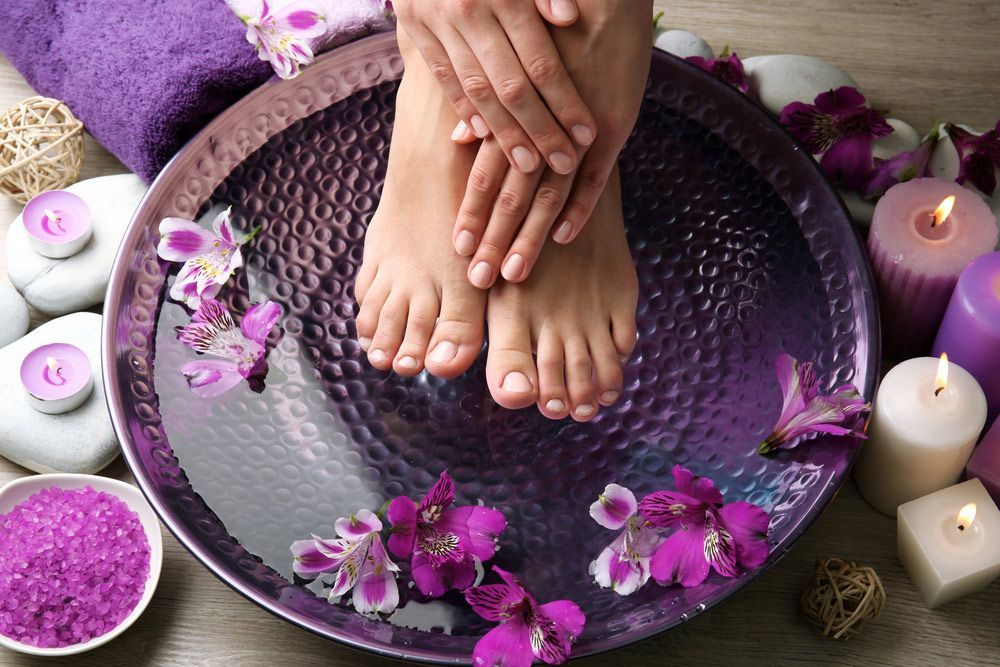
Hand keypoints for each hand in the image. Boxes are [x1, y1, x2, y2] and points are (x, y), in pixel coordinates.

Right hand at [393, 0, 597, 174]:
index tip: (588, 134)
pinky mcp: (416, 28)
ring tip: (527, 165)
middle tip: (564, 164)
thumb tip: (568, 16)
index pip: (541, 61)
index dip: (566, 101)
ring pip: (476, 90)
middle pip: (510, 86)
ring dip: (503, 132)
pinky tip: (481, 136)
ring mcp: (437, 23)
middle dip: (540, 130)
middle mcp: (468, 12)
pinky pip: (443, 77)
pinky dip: (462, 108)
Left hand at [451, 2, 652, 287]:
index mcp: (511, 113)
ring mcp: (576, 129)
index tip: (458, 247)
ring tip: (513, 272)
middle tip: (478, 279)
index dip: (471, 212)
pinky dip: (579, 208)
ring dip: (529, 236)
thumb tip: (459, 136)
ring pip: (547, 191)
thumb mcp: (509, 63)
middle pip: (510, 193)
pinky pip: (594, 175)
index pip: (483, 172)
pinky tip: (564, 239)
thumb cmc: (550, 30)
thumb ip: (486, 103)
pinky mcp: (611, 125)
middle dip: (493, 238)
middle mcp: (538, 125)